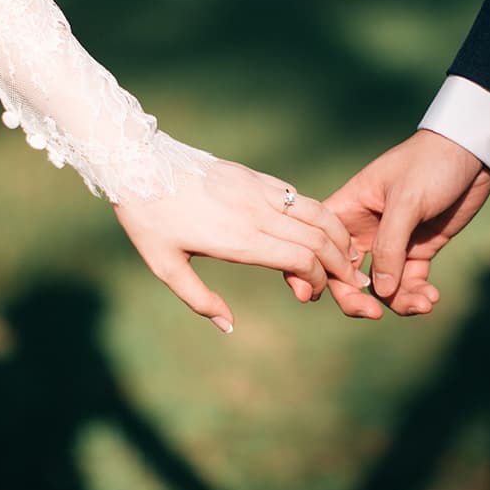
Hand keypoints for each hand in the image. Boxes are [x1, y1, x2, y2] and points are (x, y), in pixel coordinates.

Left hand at [114, 159, 369, 332]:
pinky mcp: (255, 177)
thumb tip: (229, 327)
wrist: (138, 163)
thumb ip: (199, 300)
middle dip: (341, 263)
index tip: (310, 294)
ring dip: (339, 235)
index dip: (317, 280)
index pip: (301, 259)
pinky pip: (297, 196)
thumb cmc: (148, 219)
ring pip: (316, 212)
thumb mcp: (164, 266)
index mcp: (239, 239)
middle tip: (350, 281)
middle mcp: (256, 213)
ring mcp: (258, 191)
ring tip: (349, 254)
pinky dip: (319, 214)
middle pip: (318, 238)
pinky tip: (322, 228)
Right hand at [324, 129, 489, 317]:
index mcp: (347, 209)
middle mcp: (364, 230)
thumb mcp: (406, 200)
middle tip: (374, 314)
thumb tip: (379, 292)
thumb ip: (390, 246)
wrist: (473, 153)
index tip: (318, 295)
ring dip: (397, 301)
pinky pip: (409, 282)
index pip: (319, 245)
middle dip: (357, 299)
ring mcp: (392, 242)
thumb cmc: (430, 164)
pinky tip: (431, 298)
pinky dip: (417, 294)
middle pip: (346, 275)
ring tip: (423, 304)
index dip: (314, 271)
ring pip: (381, 286)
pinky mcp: (418, 249)